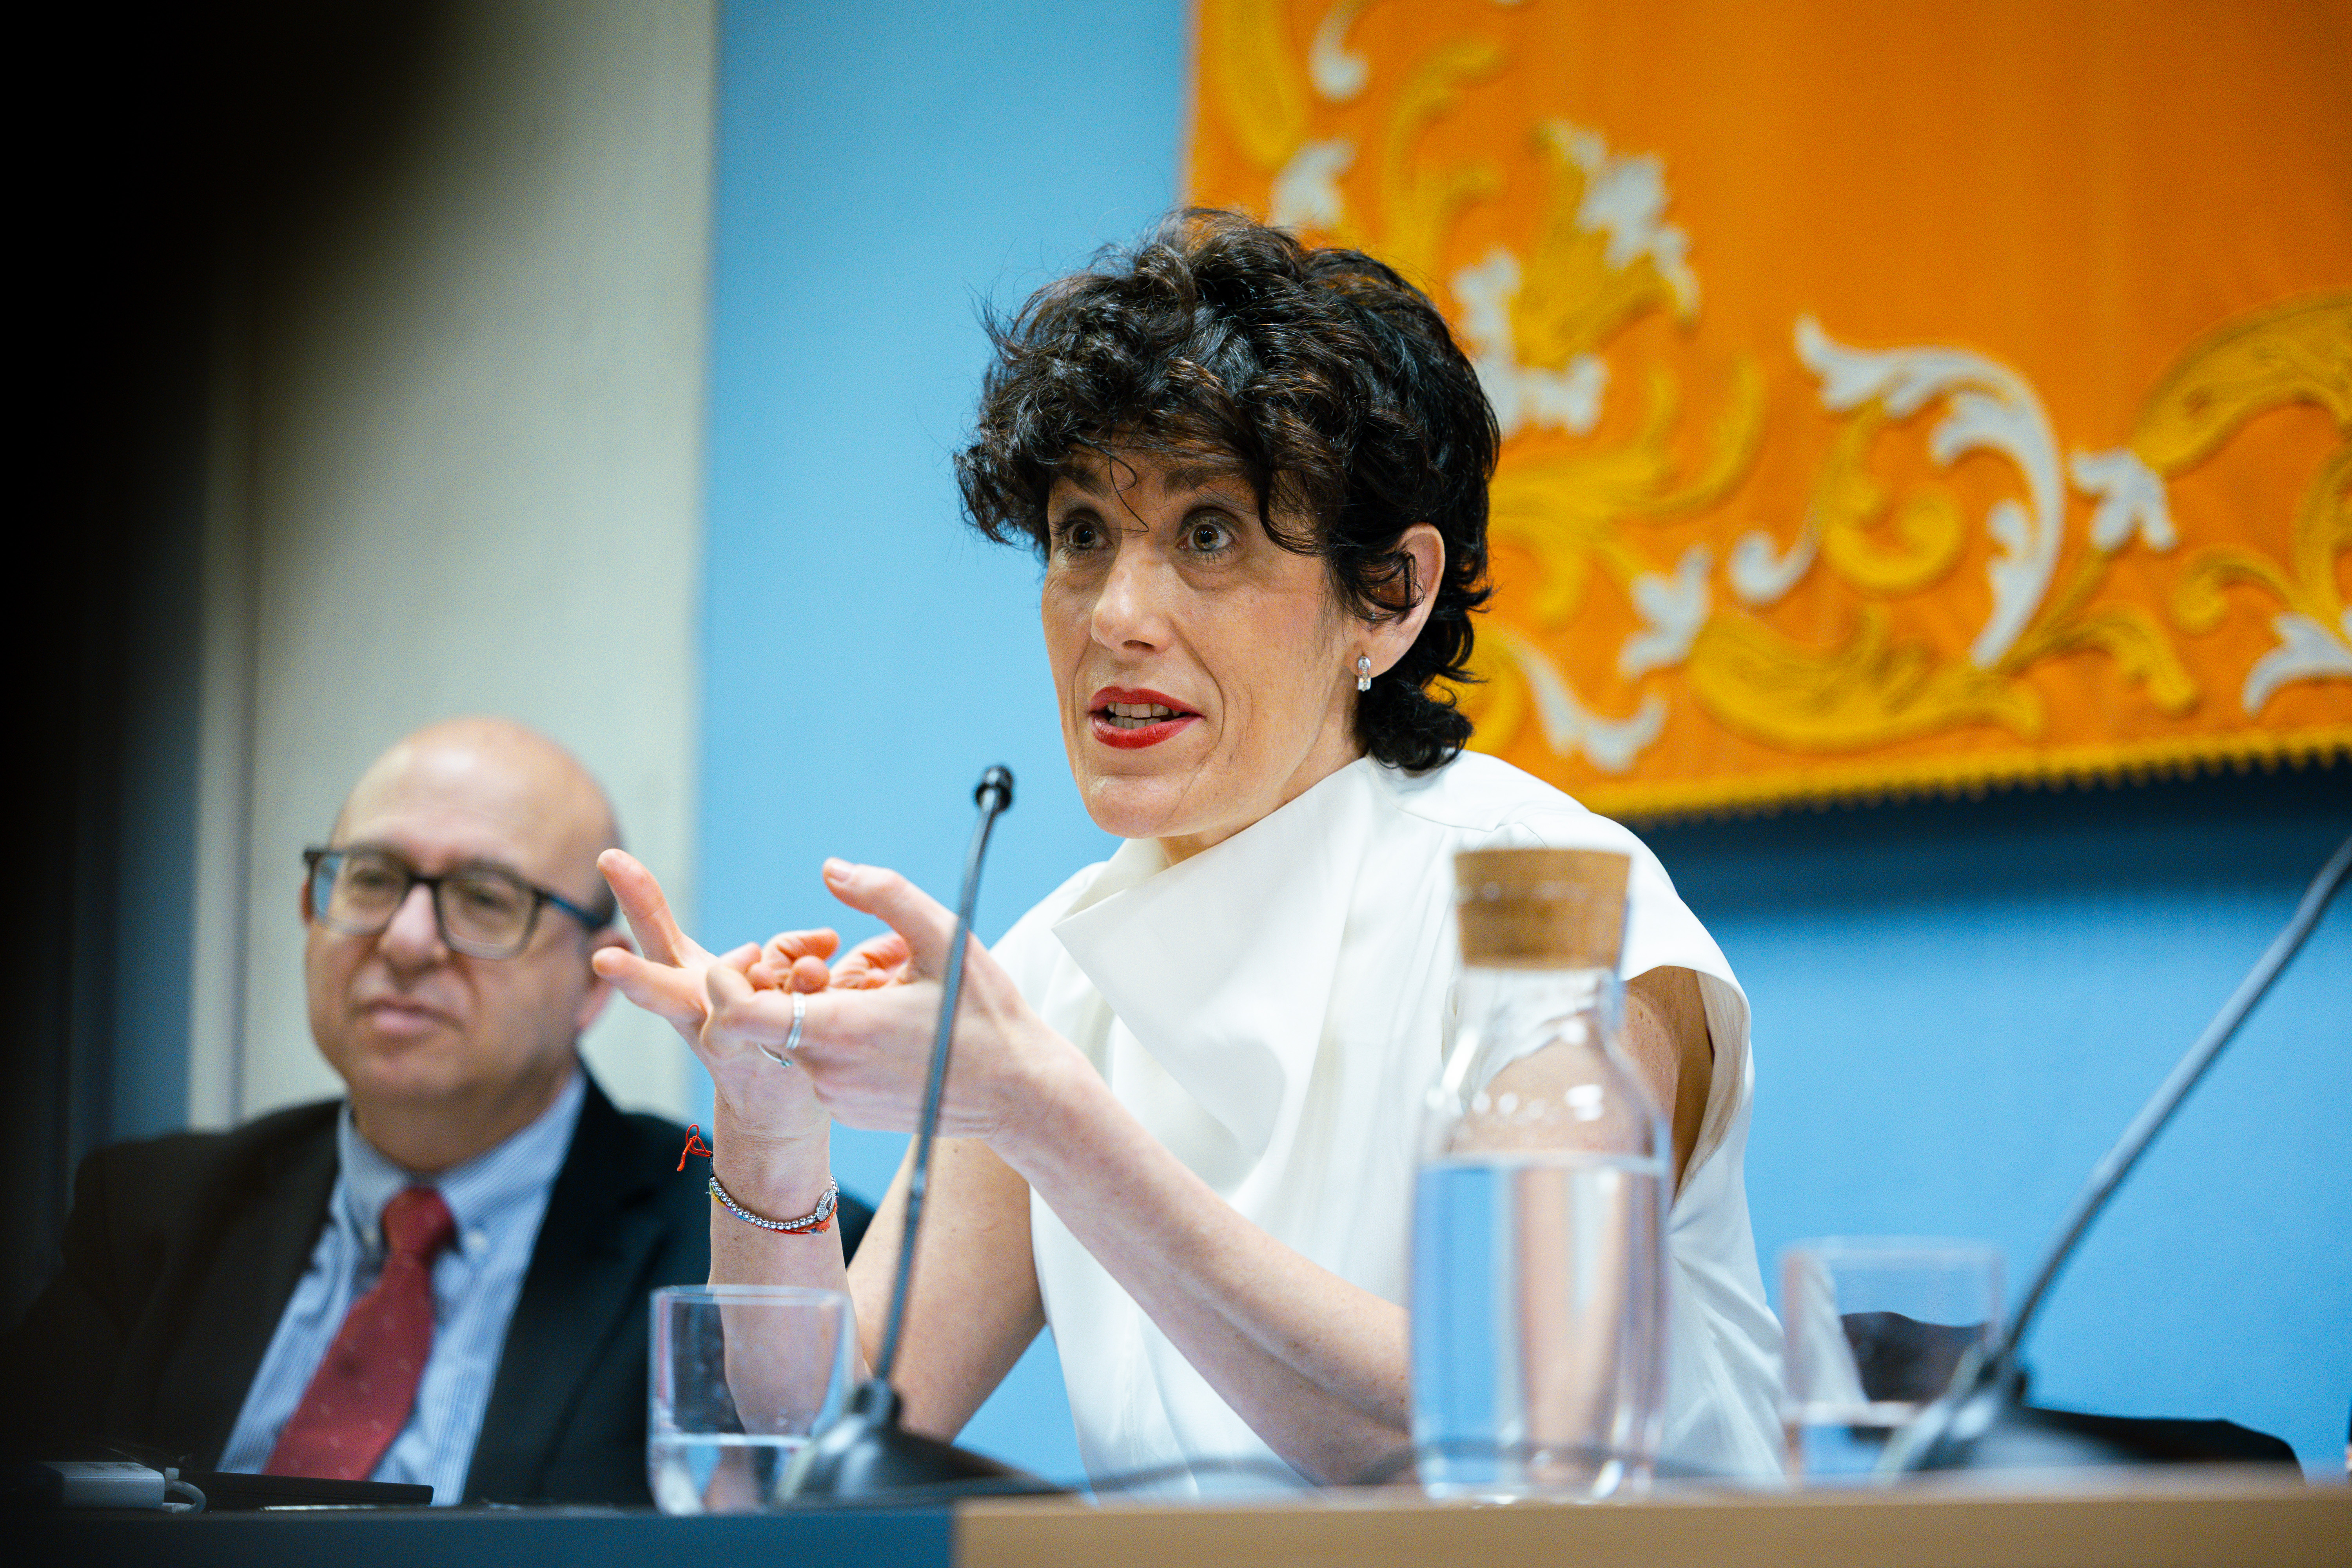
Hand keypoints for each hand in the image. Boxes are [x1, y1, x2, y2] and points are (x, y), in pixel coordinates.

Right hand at [594, 849, 828, 1142]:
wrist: (776, 1115)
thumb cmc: (765, 1035)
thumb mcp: (770, 983)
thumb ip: (787, 953)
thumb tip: (826, 940)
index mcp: (688, 985)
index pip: (657, 933)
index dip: (635, 894)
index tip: (610, 856)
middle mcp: (697, 1015)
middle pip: (661, 988)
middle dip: (635, 976)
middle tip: (603, 962)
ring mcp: (727, 1043)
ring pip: (727, 1011)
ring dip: (742, 984)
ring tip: (763, 963)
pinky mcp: (764, 1061)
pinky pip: (788, 1014)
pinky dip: (810, 985)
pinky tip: (834, 970)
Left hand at [707, 858, 1074, 1146]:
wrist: (1018, 1092)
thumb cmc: (985, 1014)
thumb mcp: (944, 937)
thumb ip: (883, 894)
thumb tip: (832, 868)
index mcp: (837, 1028)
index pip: (738, 1015)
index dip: (728, 981)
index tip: (752, 954)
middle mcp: (826, 1070)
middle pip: (771, 1019)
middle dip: (797, 983)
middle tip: (849, 964)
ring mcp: (837, 1098)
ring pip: (799, 1042)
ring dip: (824, 1012)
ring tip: (886, 997)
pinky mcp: (851, 1113)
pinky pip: (824, 1068)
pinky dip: (840, 1043)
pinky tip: (890, 1031)